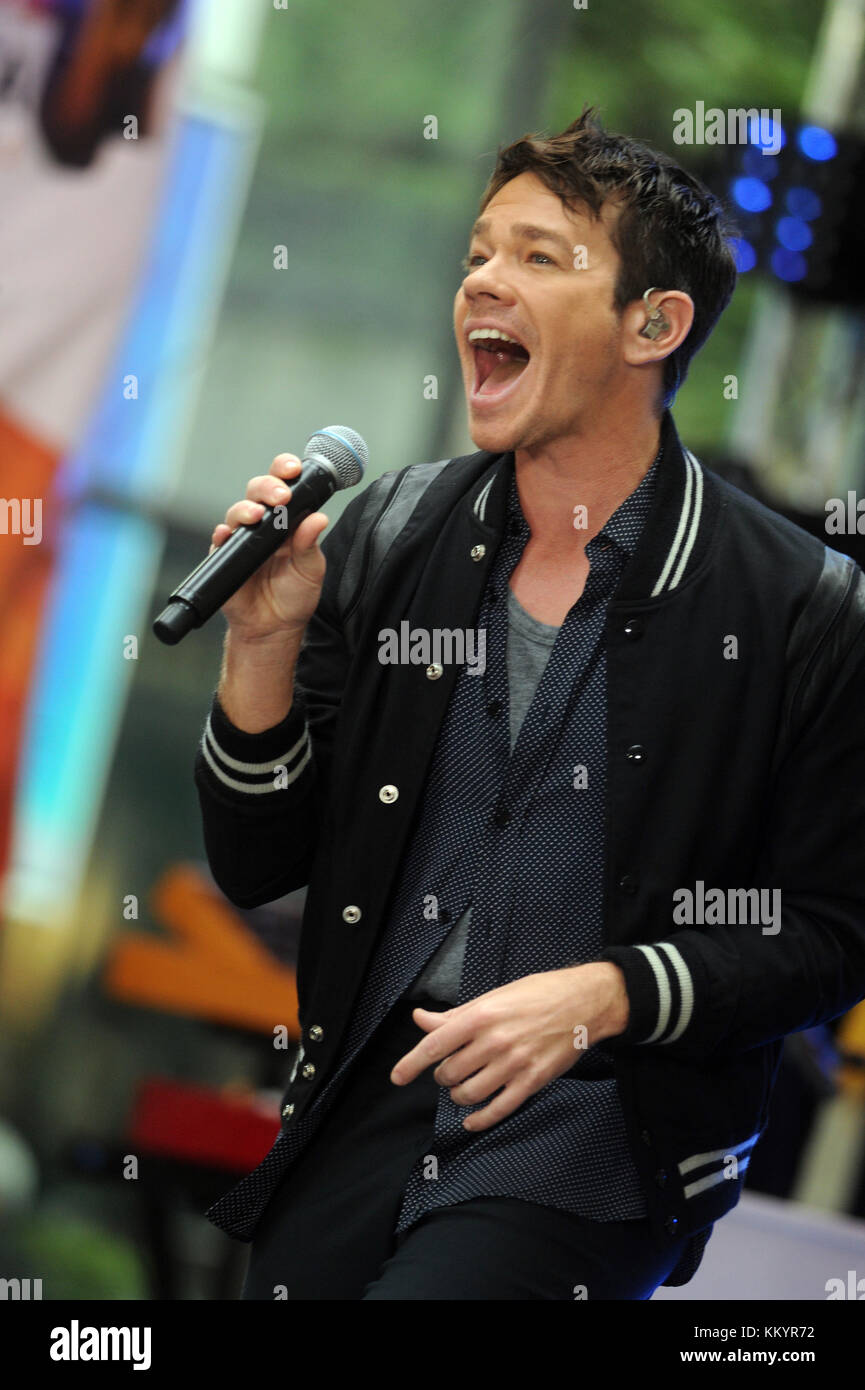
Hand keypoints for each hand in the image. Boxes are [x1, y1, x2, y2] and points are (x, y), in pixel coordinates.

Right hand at [210, 454, 329, 640]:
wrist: (274, 628)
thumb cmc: (295, 595)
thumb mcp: (311, 570)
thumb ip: (311, 544)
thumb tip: (318, 518)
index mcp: (287, 520)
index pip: (284, 485)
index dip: (286, 471)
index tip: (294, 469)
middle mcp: (263, 524)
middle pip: (258, 491)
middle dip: (268, 486)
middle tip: (281, 496)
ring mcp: (242, 539)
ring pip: (237, 511)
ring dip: (245, 509)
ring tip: (256, 515)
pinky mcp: (225, 557)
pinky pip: (220, 540)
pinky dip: (222, 534)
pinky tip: (226, 534)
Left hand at [390, 962, 628, 1131]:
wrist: (583, 1003)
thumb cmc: (536, 995)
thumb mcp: (492, 997)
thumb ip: (455, 1015)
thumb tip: (421, 1019)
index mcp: (480, 1015)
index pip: (434, 1045)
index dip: (411, 1064)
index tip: (397, 1077)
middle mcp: (494, 1041)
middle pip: (449, 1073)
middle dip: (444, 1075)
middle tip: (453, 1068)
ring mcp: (514, 1064)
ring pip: (469, 1093)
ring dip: (460, 1094)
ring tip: (464, 1086)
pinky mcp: (532, 1081)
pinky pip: (498, 1109)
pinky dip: (479, 1119)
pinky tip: (471, 1119)